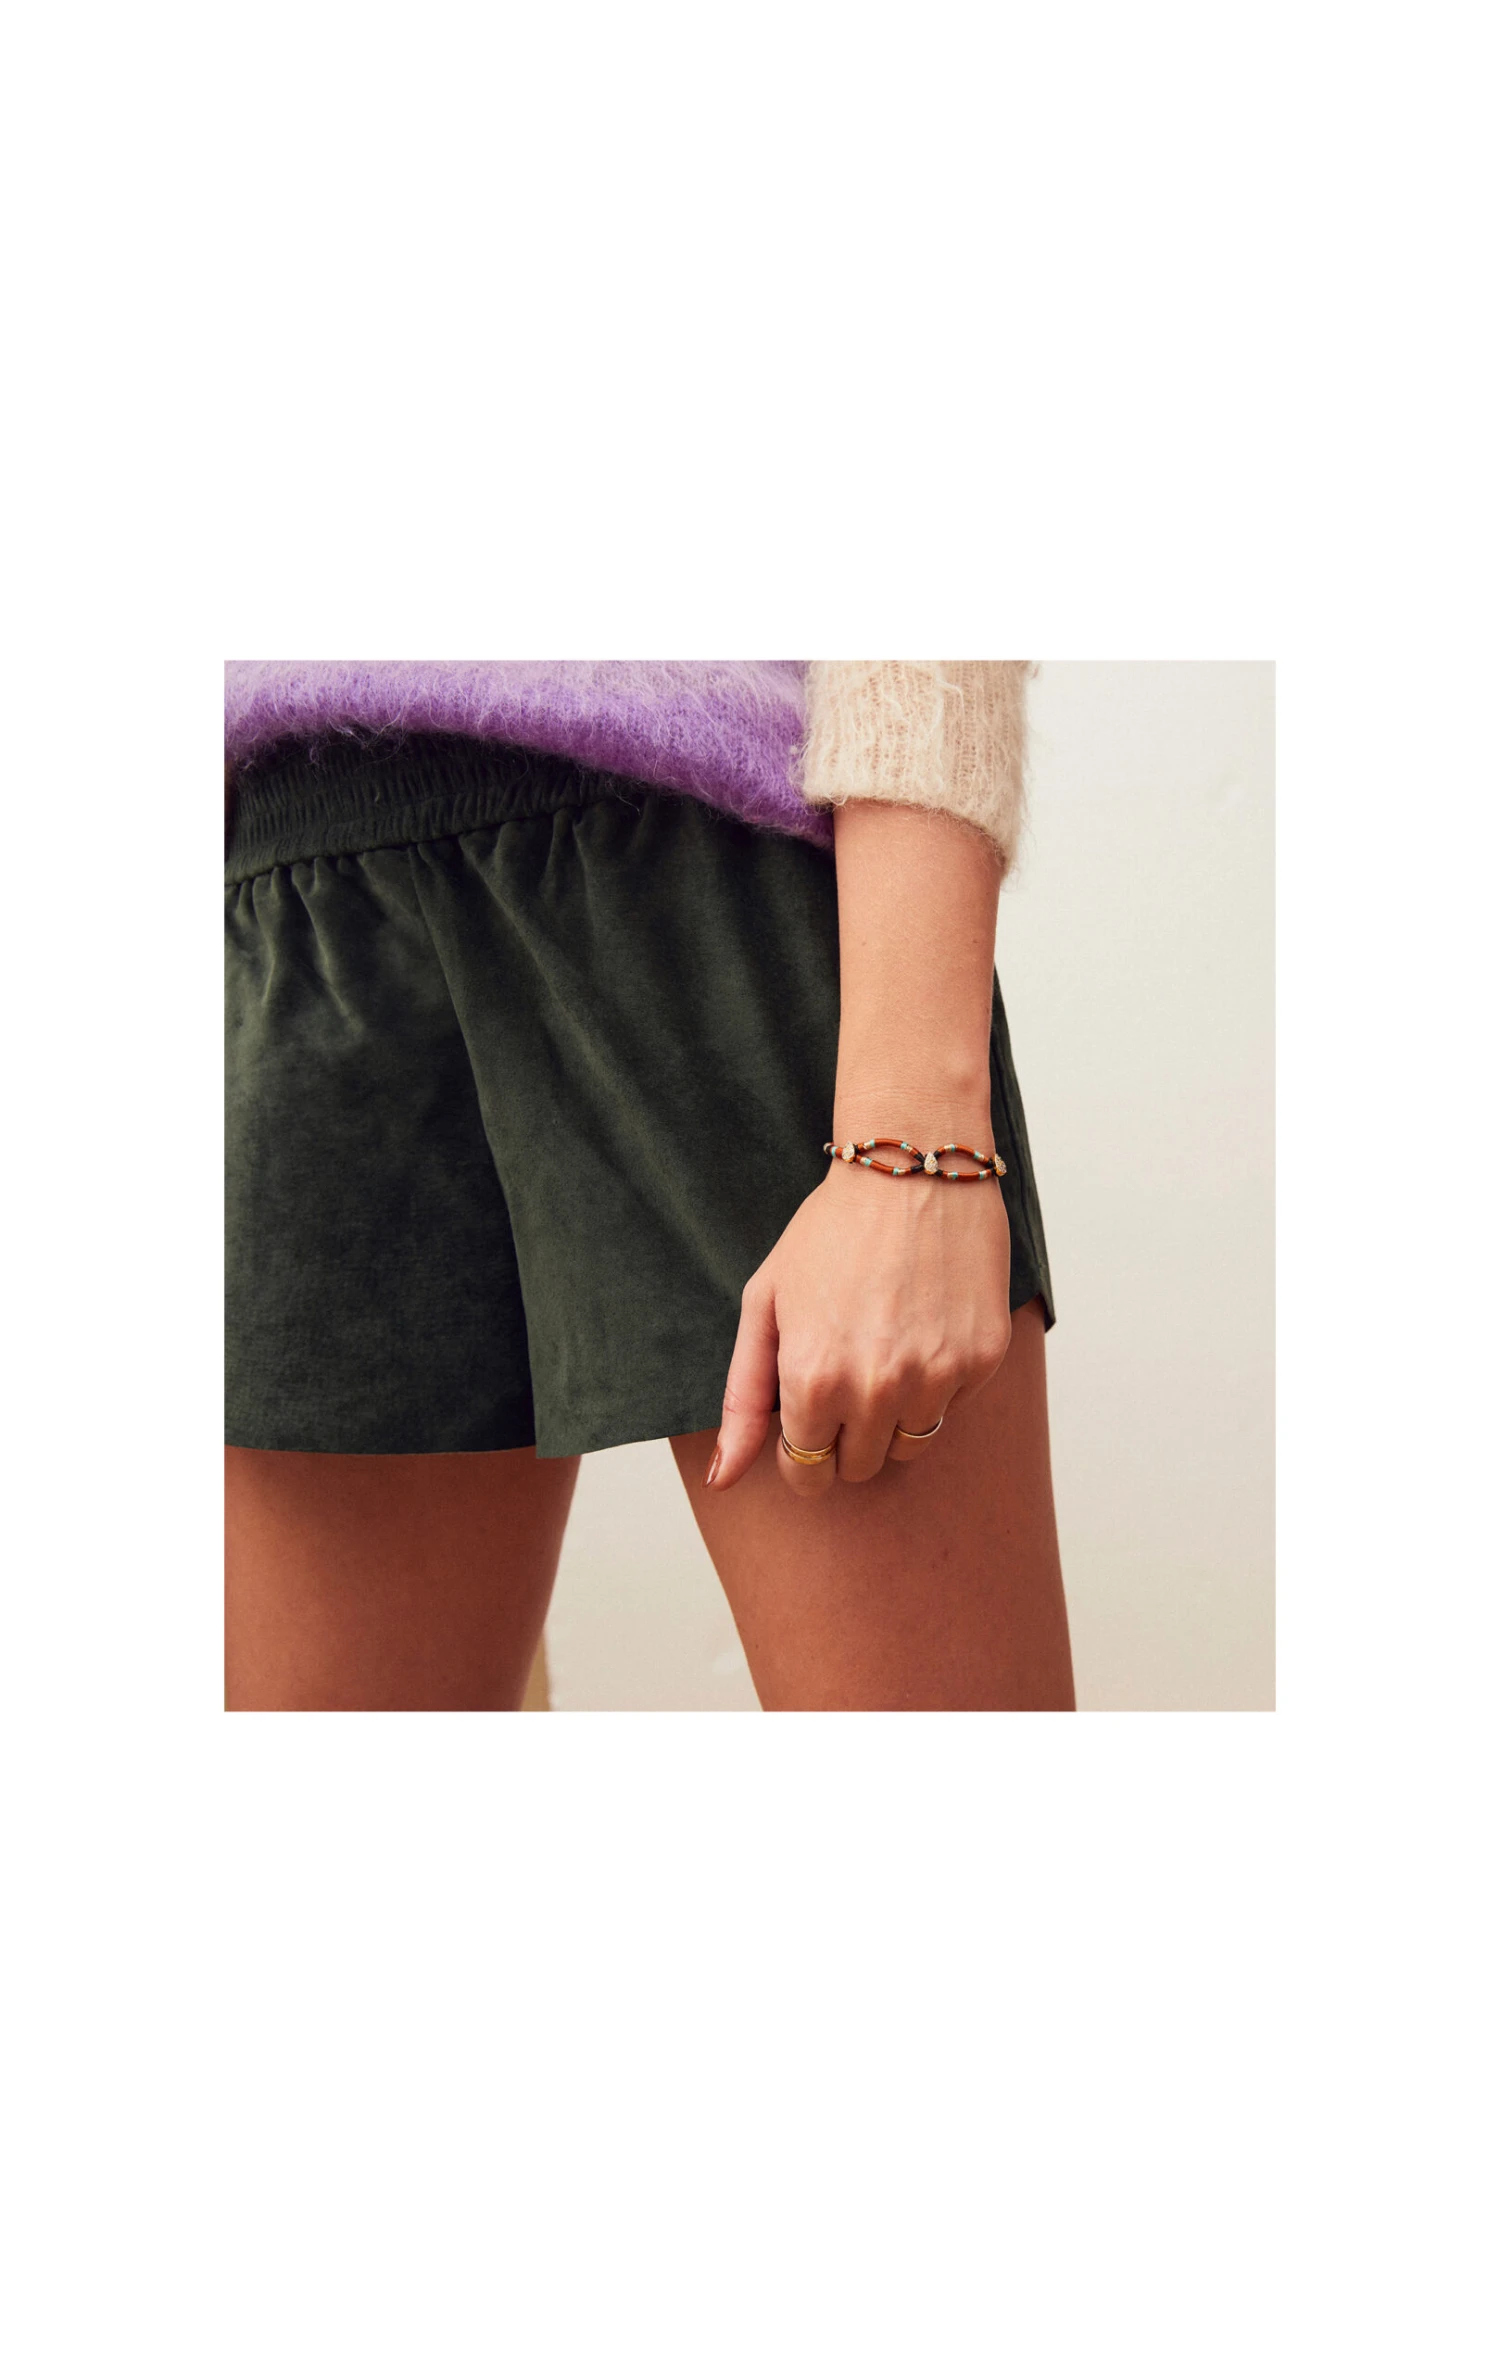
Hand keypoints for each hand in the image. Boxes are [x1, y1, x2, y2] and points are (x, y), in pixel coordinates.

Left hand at [705, 1155, 1013, 1495]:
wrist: (912, 1168)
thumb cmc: (831, 1232)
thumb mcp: (766, 1305)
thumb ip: (743, 1399)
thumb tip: (721, 1480)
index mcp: (812, 1379)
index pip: (806, 1471)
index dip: (802, 1452)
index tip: (807, 1422)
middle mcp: (875, 1389)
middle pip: (859, 1467)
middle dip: (845, 1434)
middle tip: (846, 1372)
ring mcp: (936, 1376)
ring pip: (910, 1447)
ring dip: (893, 1415)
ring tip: (885, 1349)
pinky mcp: (982, 1359)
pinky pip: (954, 1406)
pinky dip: (938, 1382)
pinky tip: (924, 1326)